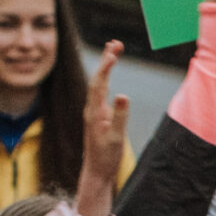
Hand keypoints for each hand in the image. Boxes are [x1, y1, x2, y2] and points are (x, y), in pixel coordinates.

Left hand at [74, 40, 129, 215]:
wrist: (96, 172)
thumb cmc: (106, 158)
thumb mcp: (116, 138)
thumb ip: (120, 117)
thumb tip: (124, 95)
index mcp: (94, 112)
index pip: (99, 83)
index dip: (106, 66)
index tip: (114, 53)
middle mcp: (92, 109)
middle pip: (98, 78)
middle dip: (106, 59)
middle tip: (116, 43)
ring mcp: (94, 112)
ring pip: (99, 83)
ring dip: (106, 66)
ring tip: (113, 51)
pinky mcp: (98, 116)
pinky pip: (101, 91)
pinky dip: (106, 78)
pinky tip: (109, 74)